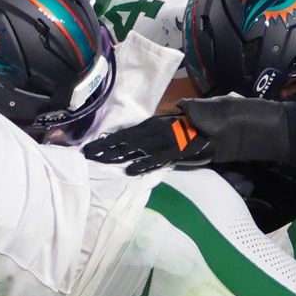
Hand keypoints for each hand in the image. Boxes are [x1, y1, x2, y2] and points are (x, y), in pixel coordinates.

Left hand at [82, 114, 213, 174]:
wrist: (208, 126)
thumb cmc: (183, 127)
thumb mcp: (161, 124)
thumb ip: (146, 131)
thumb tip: (126, 139)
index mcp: (149, 125)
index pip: (122, 134)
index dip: (105, 141)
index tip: (89, 148)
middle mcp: (152, 131)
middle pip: (124, 141)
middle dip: (104, 148)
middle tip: (87, 155)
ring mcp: (163, 141)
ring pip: (135, 149)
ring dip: (117, 155)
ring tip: (100, 161)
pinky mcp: (174, 152)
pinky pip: (156, 159)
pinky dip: (143, 164)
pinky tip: (130, 170)